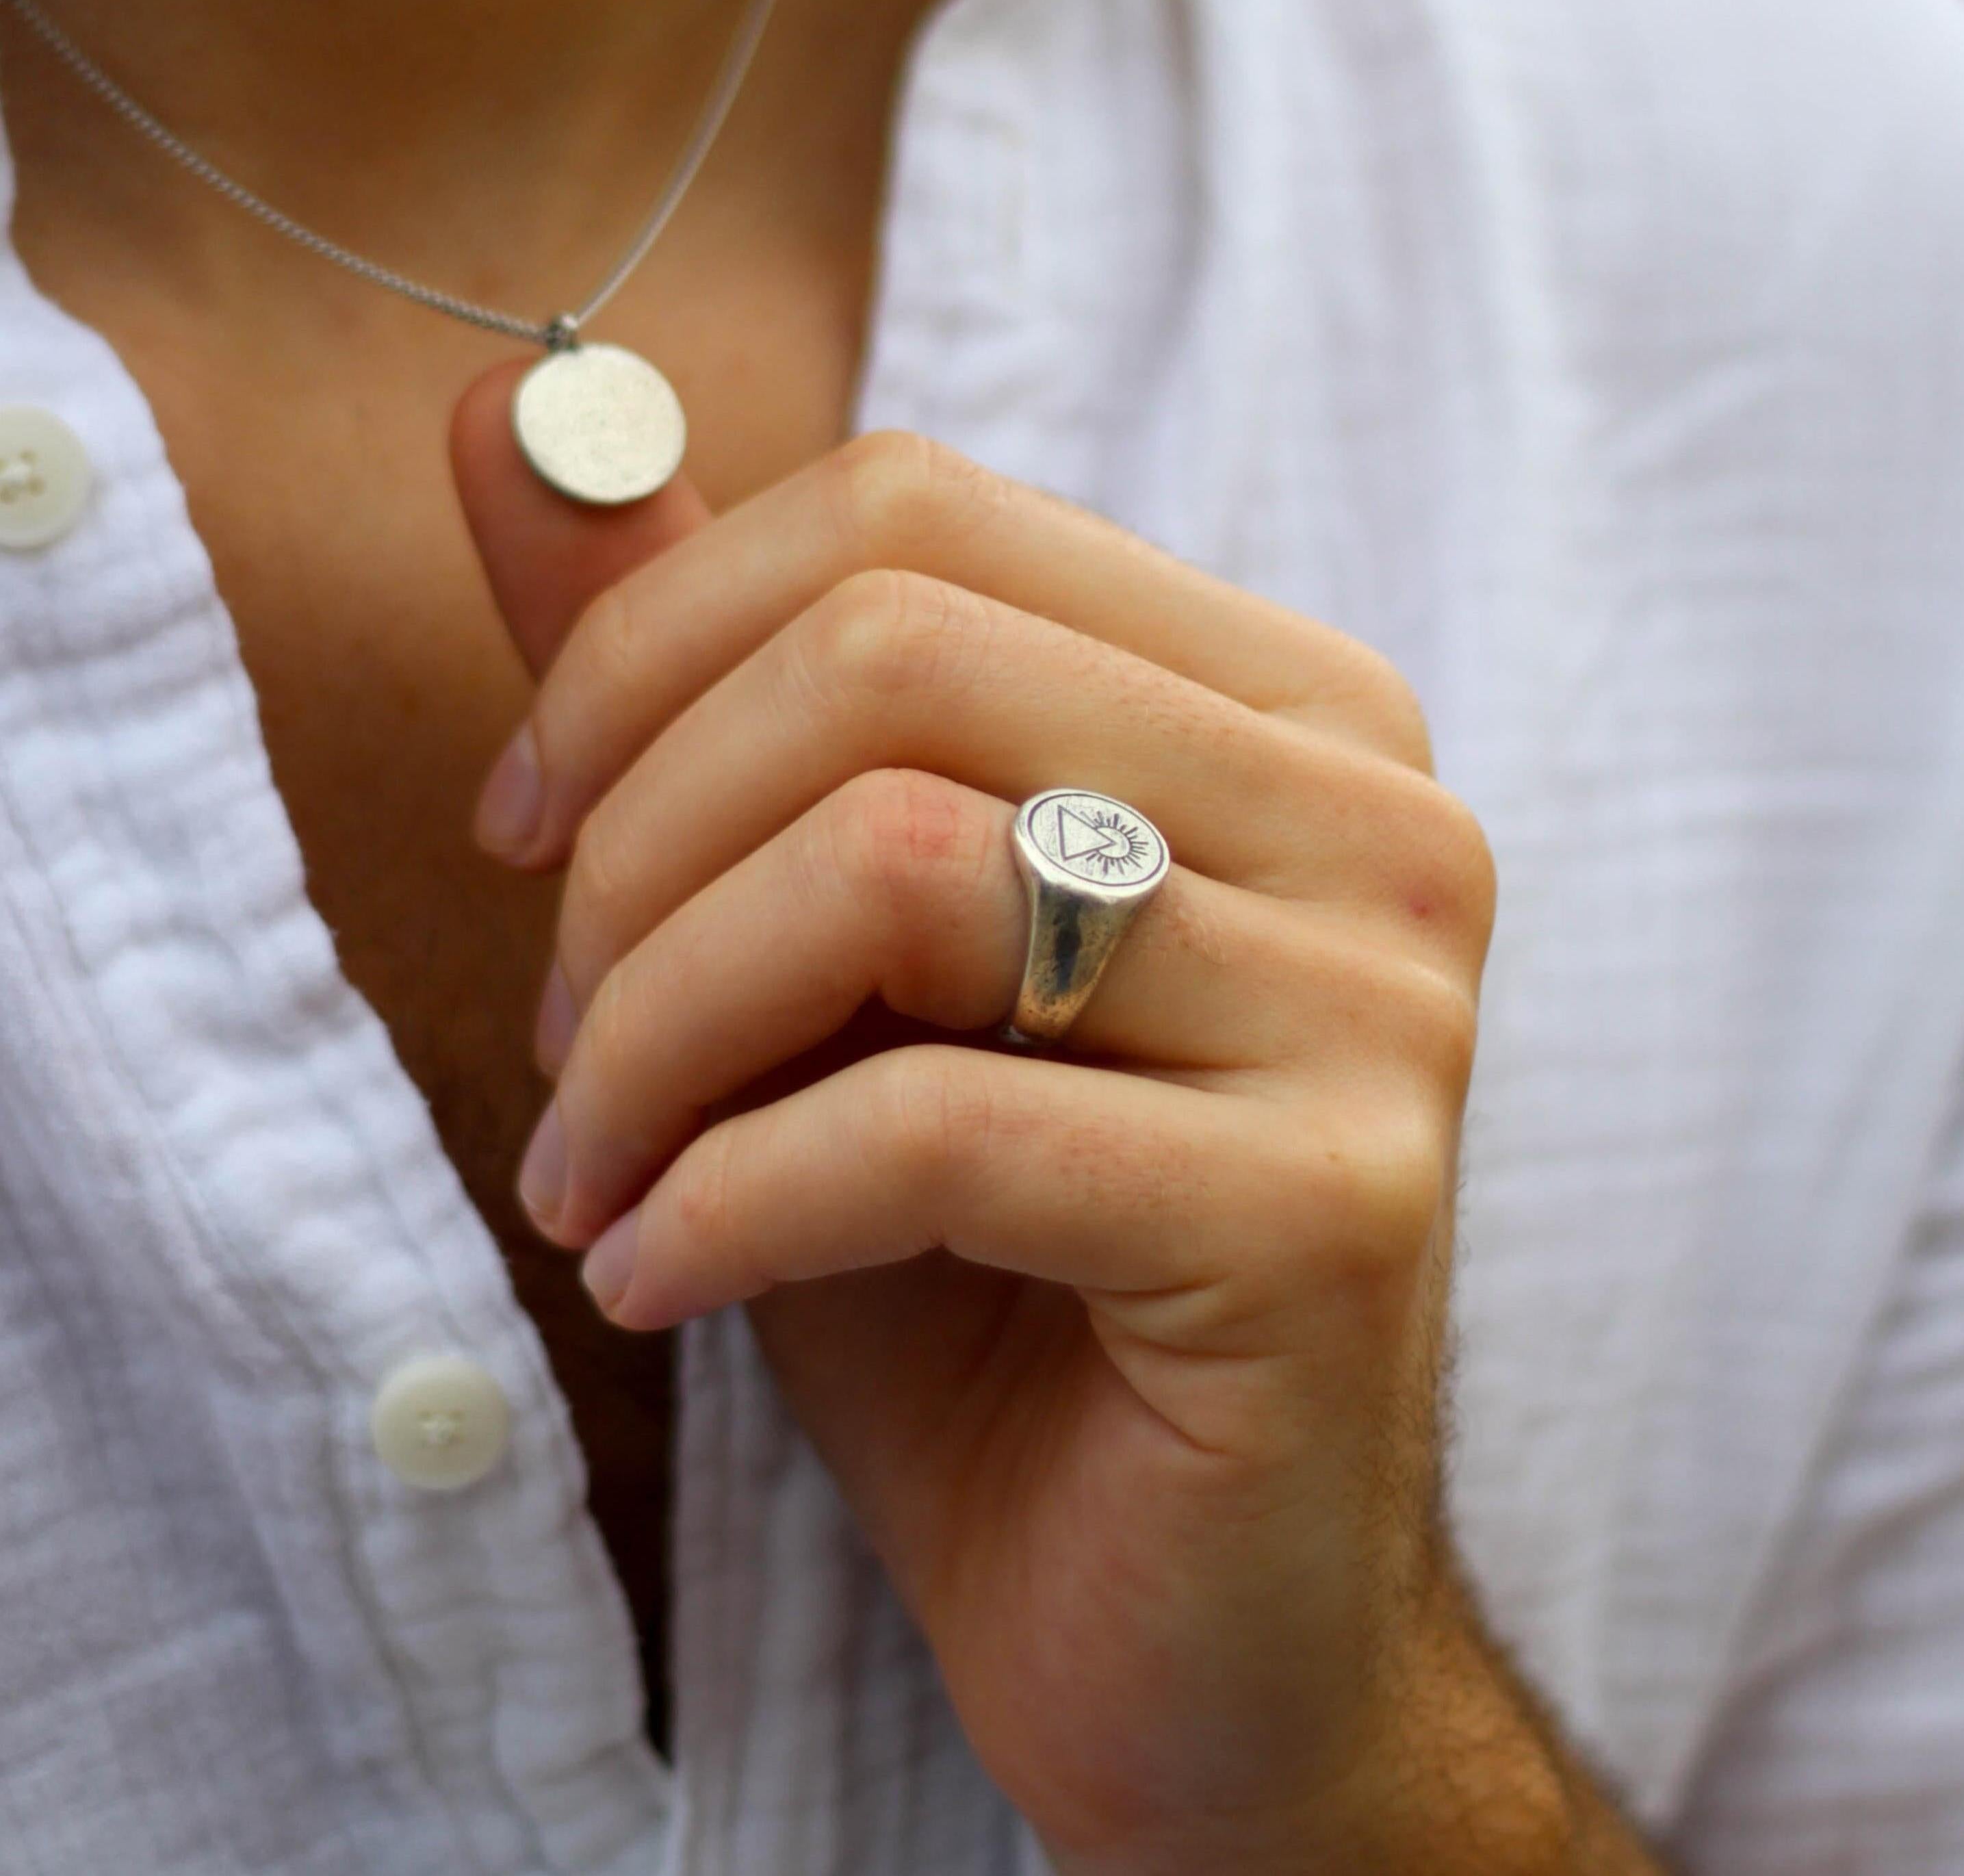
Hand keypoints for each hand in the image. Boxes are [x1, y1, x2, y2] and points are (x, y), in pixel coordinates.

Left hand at [454, 386, 1586, 1873]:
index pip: (917, 514)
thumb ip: (697, 677)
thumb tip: (504, 419)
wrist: (1190, 1622)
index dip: (653, 644)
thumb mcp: (818, 952)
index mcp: (1281, 706)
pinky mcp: (1338, 1209)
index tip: (526, 831)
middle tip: (568, 1043)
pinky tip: (658, 1280)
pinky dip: (726, 1202)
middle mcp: (1373, 815)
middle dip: (640, 848)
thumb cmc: (989, 1278)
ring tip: (600, 1169)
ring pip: (896, 867)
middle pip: (896, 657)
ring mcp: (1381, 1004)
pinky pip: (934, 1127)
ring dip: (658, 1031)